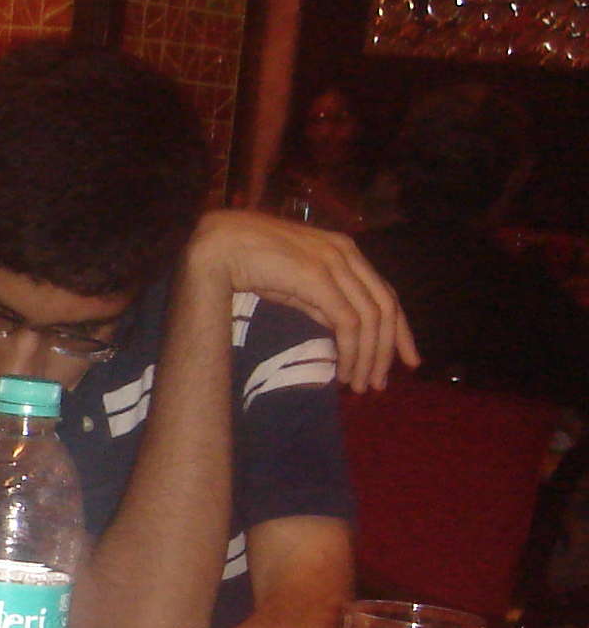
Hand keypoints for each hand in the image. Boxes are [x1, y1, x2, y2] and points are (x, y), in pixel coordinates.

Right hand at [180, 209, 417, 390]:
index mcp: (346, 250)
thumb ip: (319, 301)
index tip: (405, 360)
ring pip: (371, 318)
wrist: (221, 243)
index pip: (386, 293)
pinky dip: (351, 350)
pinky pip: (348, 321)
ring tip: (359, 384)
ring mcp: (335, 263)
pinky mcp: (319, 278)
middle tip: (378, 383)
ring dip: (369, 356)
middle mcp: (347, 253)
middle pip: (386, 307)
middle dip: (388, 349)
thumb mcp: (294, 284)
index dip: (400, 330)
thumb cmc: (249, 261)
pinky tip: (343, 369)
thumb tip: (340, 329)